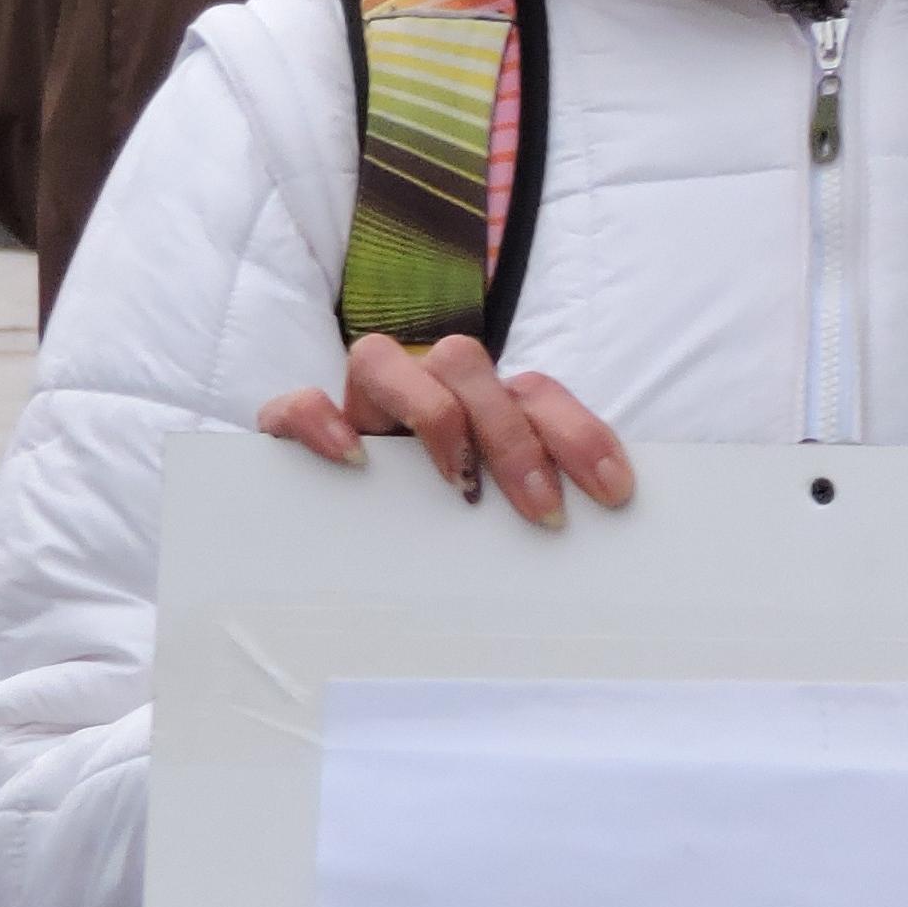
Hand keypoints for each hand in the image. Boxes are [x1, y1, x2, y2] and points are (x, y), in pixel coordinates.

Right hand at [259, 332, 633, 523]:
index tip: (612, 492)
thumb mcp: (498, 523)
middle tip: (544, 512)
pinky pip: (299, 404)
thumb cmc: (435, 536)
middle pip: (464, 363)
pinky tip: (354, 462)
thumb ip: (534, 514)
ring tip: (458, 485)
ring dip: (432, 415)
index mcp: (477, 408)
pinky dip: (320, 422)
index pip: (532, 390)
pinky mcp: (295, 434)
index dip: (577, 431)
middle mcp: (419, 393)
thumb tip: (597, 538)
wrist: (326, 548)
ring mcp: (356, 409)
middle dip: (512, 435)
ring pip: (381, 358)